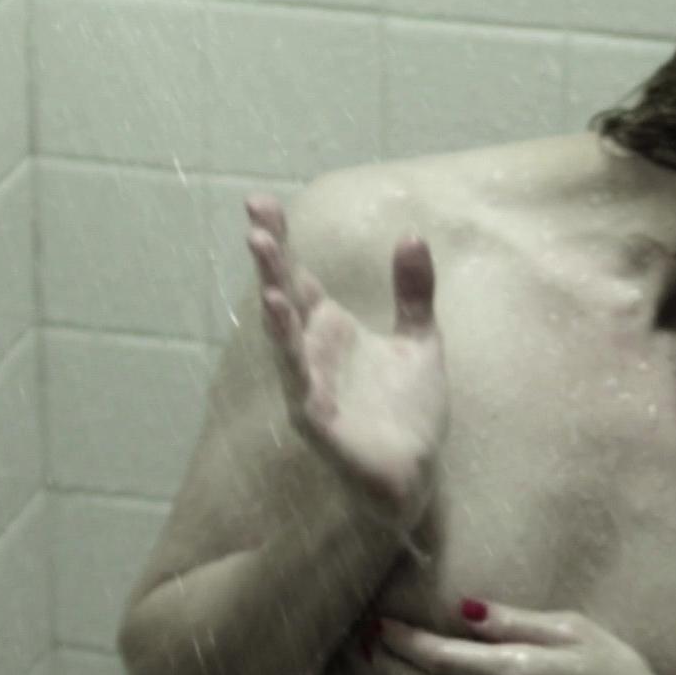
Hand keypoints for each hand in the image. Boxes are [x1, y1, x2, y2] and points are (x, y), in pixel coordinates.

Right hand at [244, 194, 447, 529]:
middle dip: (271, 269)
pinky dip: (298, 370)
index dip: (281, 241)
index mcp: (331, 330)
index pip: (299, 276)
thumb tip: (412, 234)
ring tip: (270, 288)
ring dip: (277, 320)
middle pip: (285, 303)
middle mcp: (313, 355)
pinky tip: (293, 351)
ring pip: (287, 348)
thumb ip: (414, 292)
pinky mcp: (321, 426)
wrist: (416, 473)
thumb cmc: (409, 412)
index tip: (260, 201)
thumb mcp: (420, 341)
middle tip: (256, 229)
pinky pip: (305, 394)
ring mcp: (312, 390)